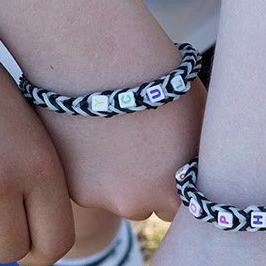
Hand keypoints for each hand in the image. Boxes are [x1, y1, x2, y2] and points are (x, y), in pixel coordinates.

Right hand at [37, 83, 203, 221]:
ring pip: (108, 194)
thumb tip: (195, 174)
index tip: (165, 158)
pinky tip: (86, 132)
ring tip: (107, 132)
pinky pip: (82, 182)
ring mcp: (98, 196)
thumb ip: (192, 159)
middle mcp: (136, 204)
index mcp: (175, 192)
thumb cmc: (159, 80)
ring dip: (109, 175)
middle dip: (139, 182)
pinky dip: (84, 164)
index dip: (172, 183)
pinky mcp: (68, 183)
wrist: (100, 58)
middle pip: (141, 204)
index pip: (178, 207)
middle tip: (133, 141)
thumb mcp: (196, 123)